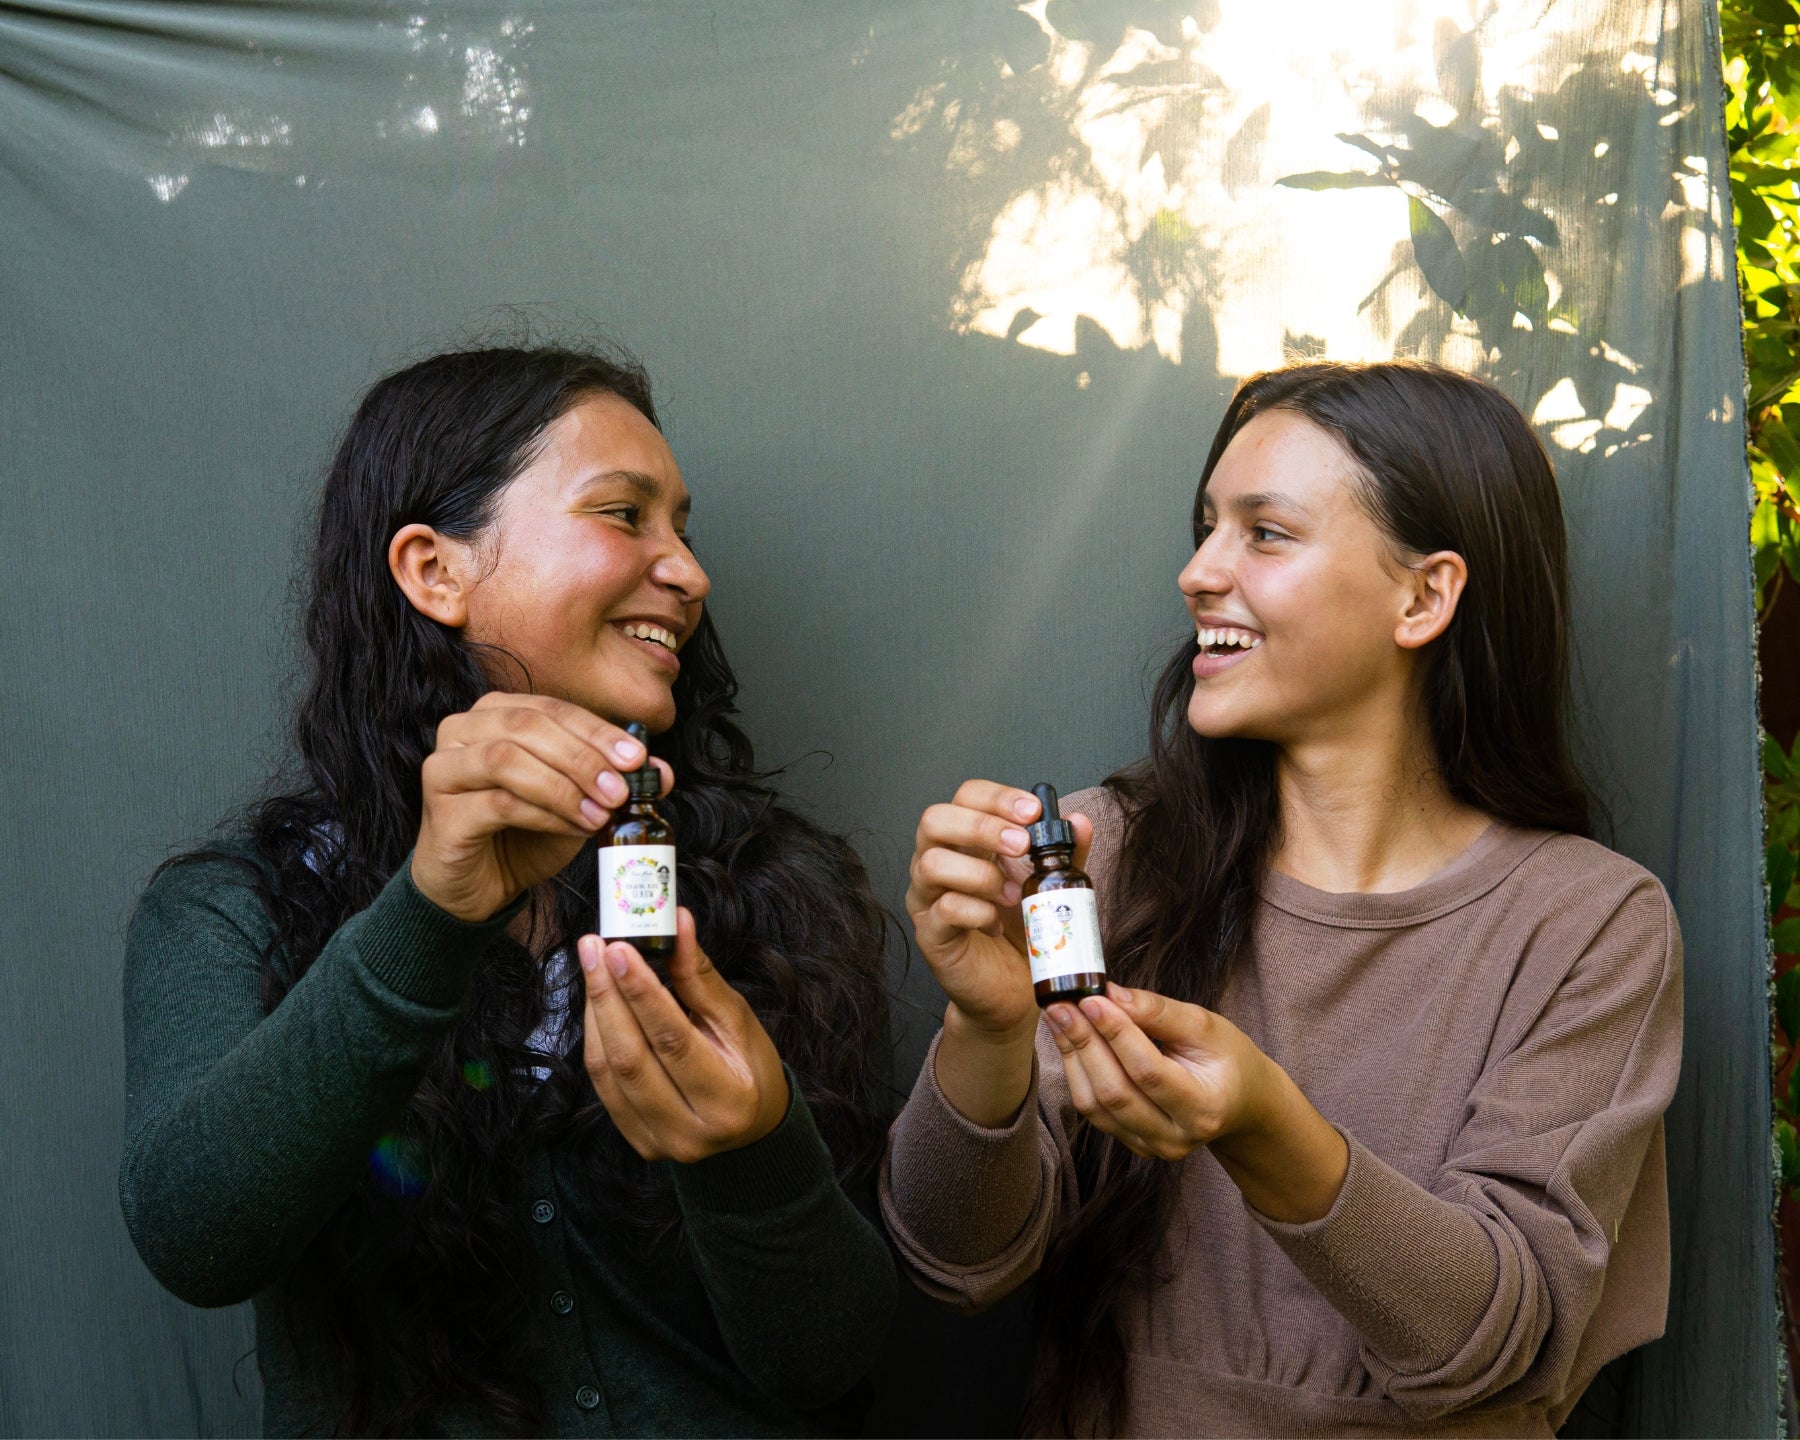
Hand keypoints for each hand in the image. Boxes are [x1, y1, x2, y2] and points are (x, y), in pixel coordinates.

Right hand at [411, 692, 672, 922]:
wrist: (481, 886)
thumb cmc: (524, 834)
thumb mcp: (577, 802)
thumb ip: (612, 780)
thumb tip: (662, 771)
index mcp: (495, 713)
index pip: (553, 708)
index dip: (598, 731)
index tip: (638, 758)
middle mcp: (461, 730)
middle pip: (528, 726)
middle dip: (583, 757)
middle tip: (621, 789)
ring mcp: (444, 767)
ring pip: (507, 759)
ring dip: (563, 785)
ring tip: (600, 813)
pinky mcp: (441, 810)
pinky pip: (498, 802)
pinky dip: (544, 813)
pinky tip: (573, 827)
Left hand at [578, 908, 789, 1162]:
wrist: (754, 1129)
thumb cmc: (751, 1068)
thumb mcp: (737, 1020)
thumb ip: (700, 977)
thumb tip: (677, 923)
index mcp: (729, 1101)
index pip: (674, 1040)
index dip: (642, 993)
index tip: (619, 949)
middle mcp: (691, 1132)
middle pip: (632, 1058)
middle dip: (607, 996)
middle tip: (594, 948)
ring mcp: (660, 1143)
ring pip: (609, 1072)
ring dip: (596, 1013)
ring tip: (592, 966)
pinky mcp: (638, 1143)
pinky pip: (603, 1087)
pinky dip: (596, 1040)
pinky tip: (598, 1005)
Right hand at [905, 779, 1094, 1038]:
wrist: (1012, 991)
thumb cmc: (1022, 932)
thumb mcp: (1050, 887)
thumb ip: (1064, 854)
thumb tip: (1079, 821)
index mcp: (964, 841)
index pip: (965, 797)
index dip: (997, 797)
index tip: (1033, 812)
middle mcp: (936, 862)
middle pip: (934, 820)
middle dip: (983, 826)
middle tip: (1022, 845)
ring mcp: (927, 898)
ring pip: (931, 863)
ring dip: (981, 873)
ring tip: (1014, 896)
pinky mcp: (929, 935)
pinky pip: (942, 910)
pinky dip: (977, 911)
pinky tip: (998, 923)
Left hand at [1046, 984, 1347, 1221]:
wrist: (1240, 1101)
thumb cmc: (1226, 1058)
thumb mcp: (1205, 1026)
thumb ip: (1159, 1011)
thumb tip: (1111, 994)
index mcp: (1203, 1108)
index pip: (1149, 1071)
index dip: (1116, 1034)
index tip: (1091, 999)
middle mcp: (1175, 1137)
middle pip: (1116, 1092)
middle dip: (1084, 1043)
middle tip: (1062, 1005)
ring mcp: (1151, 1147)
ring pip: (1096, 1105)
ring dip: (1073, 1057)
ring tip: (1060, 1016)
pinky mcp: (1131, 1143)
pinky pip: (1093, 1111)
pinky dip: (1077, 1072)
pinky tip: (1071, 1040)